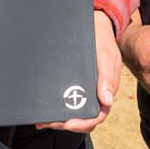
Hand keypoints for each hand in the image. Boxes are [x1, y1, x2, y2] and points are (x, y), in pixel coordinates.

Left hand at [41, 11, 121, 132]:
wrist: (94, 25)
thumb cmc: (102, 41)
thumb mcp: (106, 55)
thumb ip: (107, 77)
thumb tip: (107, 100)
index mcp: (107, 90)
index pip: (98, 115)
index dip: (83, 123)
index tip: (68, 123)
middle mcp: (95, 93)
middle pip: (83, 118)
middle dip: (66, 123)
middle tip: (48, 122)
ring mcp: (85, 90)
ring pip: (73, 112)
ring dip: (59, 118)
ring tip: (42, 120)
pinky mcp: (74, 84)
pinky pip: (66, 100)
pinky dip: (56, 107)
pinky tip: (43, 108)